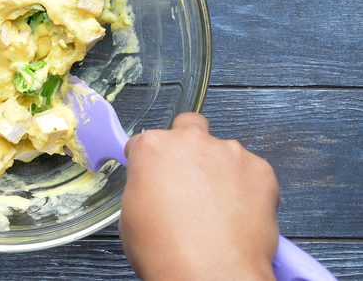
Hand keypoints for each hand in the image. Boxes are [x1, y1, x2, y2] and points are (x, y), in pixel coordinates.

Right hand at [120, 113, 279, 280]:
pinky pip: (252, 171)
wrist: (210, 275)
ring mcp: (229, 153)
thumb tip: (155, 189)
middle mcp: (190, 141)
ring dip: (219, 170)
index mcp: (153, 148)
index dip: (149, 161)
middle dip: (188, 145)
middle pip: (188, 126)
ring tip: (218, 207)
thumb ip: (144, 187)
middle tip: (189, 177)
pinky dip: (247, 187)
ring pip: (223, 151)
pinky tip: (238, 214)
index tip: (155, 174)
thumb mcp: (131, 216)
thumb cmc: (167, 252)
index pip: (146, 142)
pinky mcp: (260, 170)